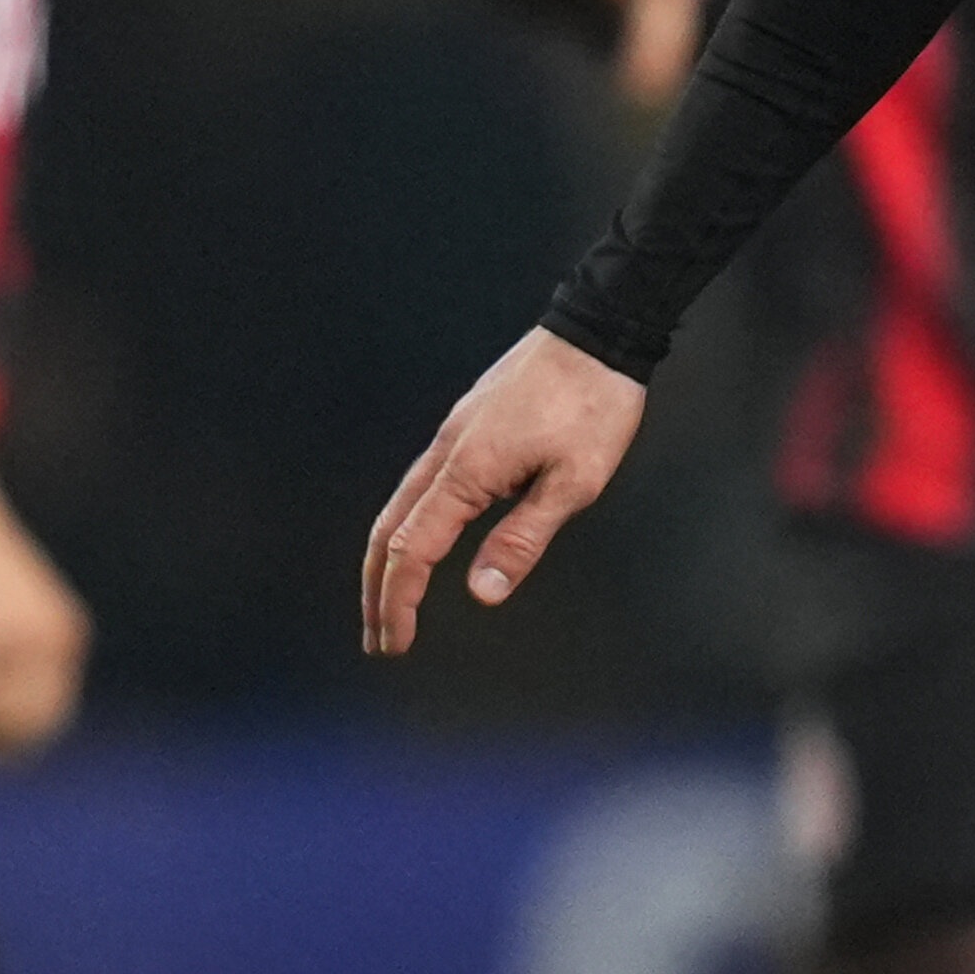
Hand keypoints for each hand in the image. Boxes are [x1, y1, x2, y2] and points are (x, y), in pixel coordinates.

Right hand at [361, 329, 649, 653]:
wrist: (597, 330)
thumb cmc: (594, 405)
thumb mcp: (574, 482)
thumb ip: (523, 539)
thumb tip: (482, 594)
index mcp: (468, 470)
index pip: (414, 550)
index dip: (399, 601)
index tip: (395, 643)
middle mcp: (448, 451)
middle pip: (389, 530)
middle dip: (377, 589)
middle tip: (378, 638)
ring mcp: (454, 434)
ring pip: (400, 504)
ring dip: (389, 557)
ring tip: (390, 599)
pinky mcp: (468, 423)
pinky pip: (421, 482)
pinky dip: (408, 522)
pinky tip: (422, 537)